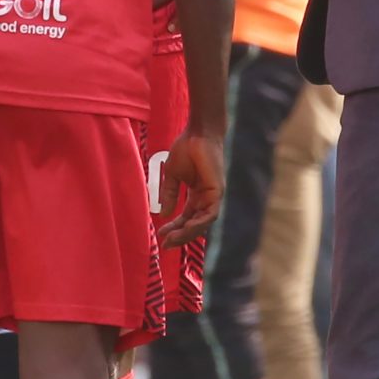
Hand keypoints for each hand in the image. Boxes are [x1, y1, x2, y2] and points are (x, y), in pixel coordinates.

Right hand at [153, 128, 224, 249]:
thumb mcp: (172, 175)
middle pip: (194, 224)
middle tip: (165, 245)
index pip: (186, 217)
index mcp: (196, 194)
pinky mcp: (217, 192)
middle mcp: (206, 198)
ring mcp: (213, 196)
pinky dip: (198, 223)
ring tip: (172, 239)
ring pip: (203, 223)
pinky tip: (185, 228)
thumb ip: (169, 194)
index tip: (160, 236)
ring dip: (187, 233)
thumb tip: (163, 214)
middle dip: (180, 235)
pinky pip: (210, 214)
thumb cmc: (186, 149)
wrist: (197, 133)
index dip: (174, 228)